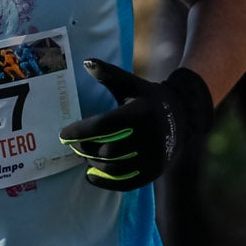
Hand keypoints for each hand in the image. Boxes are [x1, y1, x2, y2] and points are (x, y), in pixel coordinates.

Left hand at [58, 58, 211, 190]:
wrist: (182, 117)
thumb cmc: (148, 98)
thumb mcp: (131, 84)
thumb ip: (108, 74)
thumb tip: (86, 62)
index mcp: (140, 112)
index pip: (102, 126)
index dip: (79, 132)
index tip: (63, 134)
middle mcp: (149, 136)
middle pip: (105, 150)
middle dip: (85, 148)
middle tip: (74, 146)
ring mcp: (153, 157)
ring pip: (113, 167)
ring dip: (93, 164)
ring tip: (85, 156)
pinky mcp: (154, 171)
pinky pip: (125, 182)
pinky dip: (105, 182)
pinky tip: (90, 176)